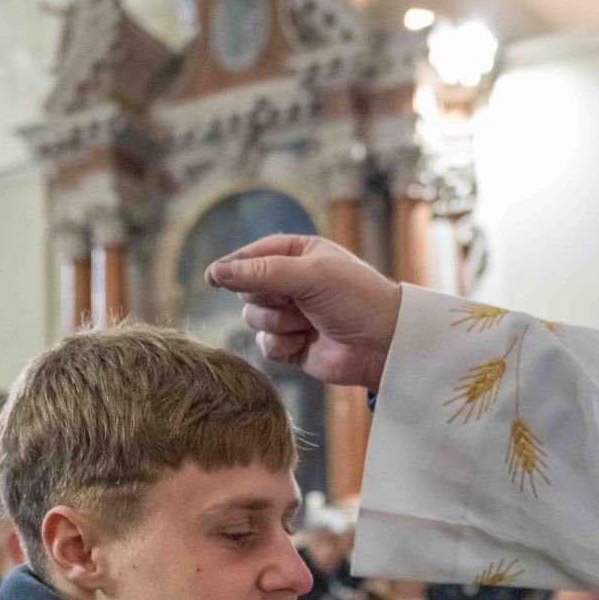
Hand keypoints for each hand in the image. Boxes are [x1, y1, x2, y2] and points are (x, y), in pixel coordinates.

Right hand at [206, 234, 400, 390]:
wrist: (384, 345)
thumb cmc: (356, 299)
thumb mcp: (310, 275)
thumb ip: (261, 272)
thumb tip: (214, 272)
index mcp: (298, 253)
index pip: (252, 255)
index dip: (235, 266)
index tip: (214, 277)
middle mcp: (291, 282)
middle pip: (247, 288)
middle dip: (267, 297)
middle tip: (294, 300)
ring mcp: (289, 315)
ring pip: (253, 318)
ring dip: (279, 323)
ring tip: (308, 323)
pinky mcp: (290, 346)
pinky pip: (265, 346)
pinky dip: (283, 346)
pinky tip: (306, 343)